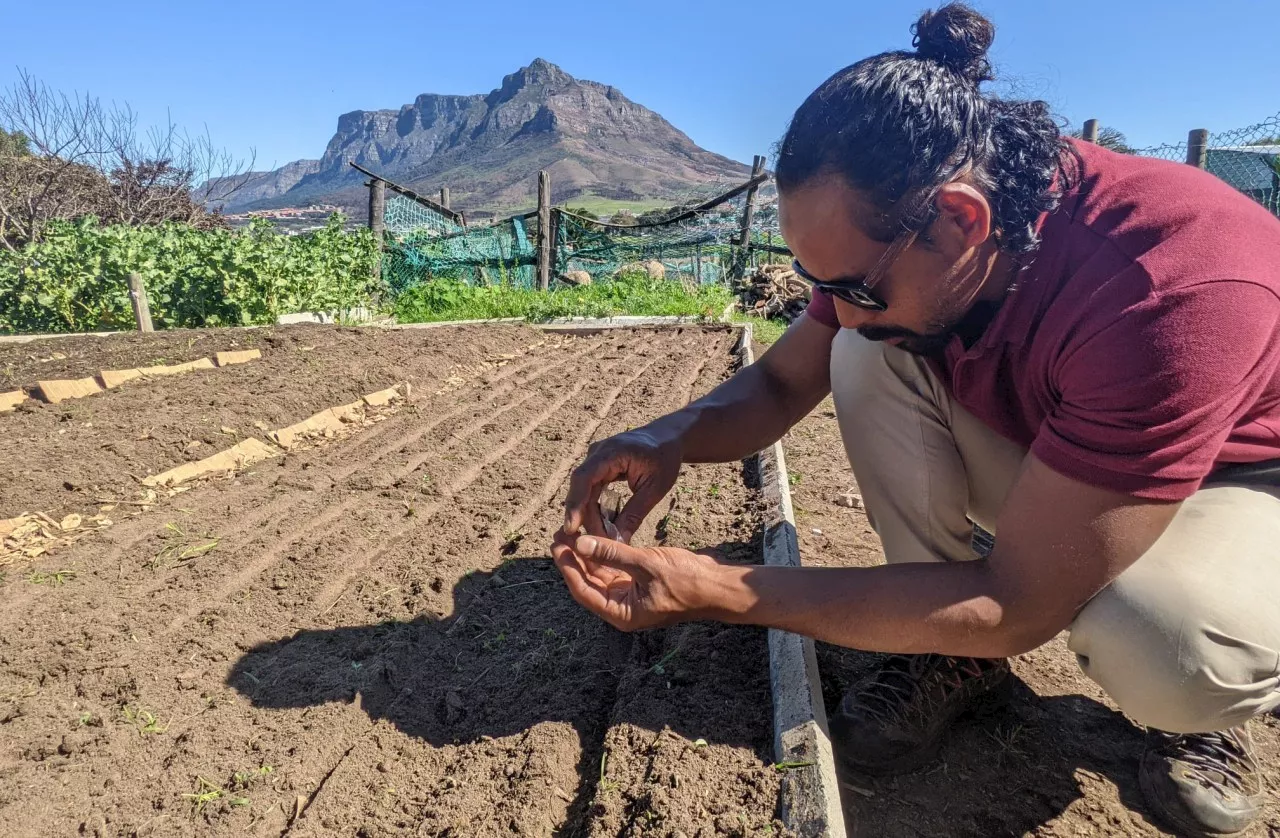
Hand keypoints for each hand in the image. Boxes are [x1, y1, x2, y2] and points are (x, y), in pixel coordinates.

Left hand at [550, 531, 724, 631]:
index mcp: (622, 612)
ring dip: (587, 553)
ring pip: (600, 572)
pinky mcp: (639, 580)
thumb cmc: (688, 582)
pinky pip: (615, 566)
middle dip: (574, 558)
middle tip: (560, 534)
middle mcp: (622, 606)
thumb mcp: (648, 565)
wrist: (718, 585)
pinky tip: (595, 534)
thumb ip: (614, 554)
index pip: (584, 590)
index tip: (557, 546)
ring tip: (572, 531)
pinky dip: (605, 551)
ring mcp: (630, 593)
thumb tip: (581, 544)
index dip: (568, 568)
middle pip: (589, 581)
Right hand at [562, 425, 682, 542]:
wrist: (667, 439)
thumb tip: (619, 541)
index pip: (584, 477)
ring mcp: (596, 459)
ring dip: (590, 514)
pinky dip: (595, 507)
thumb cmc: (664, 459)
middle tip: (594, 542)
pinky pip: (591, 489)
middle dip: (585, 517)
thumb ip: (634, 514)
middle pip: (581, 487)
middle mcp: (598, 452)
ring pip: (584, 491)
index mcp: (612, 452)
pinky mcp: (598, 466)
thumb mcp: (654, 488)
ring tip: (601, 537)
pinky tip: (602, 525)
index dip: (575, 503)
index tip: (571, 527)